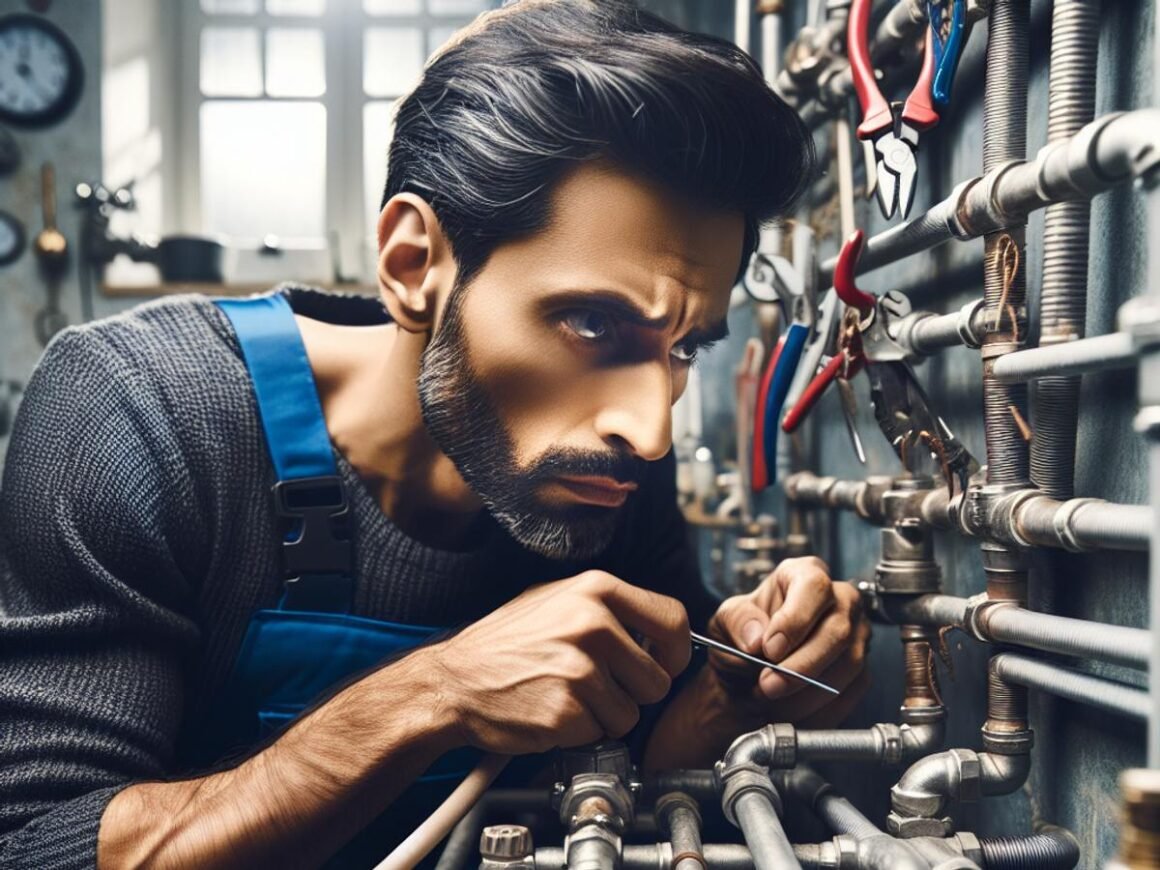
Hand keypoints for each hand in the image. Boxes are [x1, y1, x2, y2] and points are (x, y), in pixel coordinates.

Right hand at [430, 570, 690, 754]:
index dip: (676, 651)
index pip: (673, 619)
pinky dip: (582, 733)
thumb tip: (655, 628)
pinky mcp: (568, 710)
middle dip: (635, 692)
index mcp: (595, 590)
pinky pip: (602, 734)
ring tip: (568, 696)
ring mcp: (580, 668)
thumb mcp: (555, 600)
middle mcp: (592, 624)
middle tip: (599, 688)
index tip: (665, 663)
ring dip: (606, 715)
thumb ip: (606, 608)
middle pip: (659, 678)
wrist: (453, 682)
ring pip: (633, 712)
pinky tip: (552, 712)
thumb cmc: (502, 644)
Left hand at [706, 556, 869, 725]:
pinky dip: (818, 708)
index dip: (794, 620)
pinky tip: (790, 710)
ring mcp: (856, 634)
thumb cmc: (743, 638)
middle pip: (837, 629)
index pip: (814, 587)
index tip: (769, 649)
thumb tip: (755, 637)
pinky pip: (850, 692)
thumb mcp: (725, 621)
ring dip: (807, 692)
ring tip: (772, 700)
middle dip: (801, 666)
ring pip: (848, 664)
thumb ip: (737, 622)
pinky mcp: (861, 668)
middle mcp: (839, 599)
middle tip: (768, 685)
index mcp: (803, 574)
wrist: (748, 674)